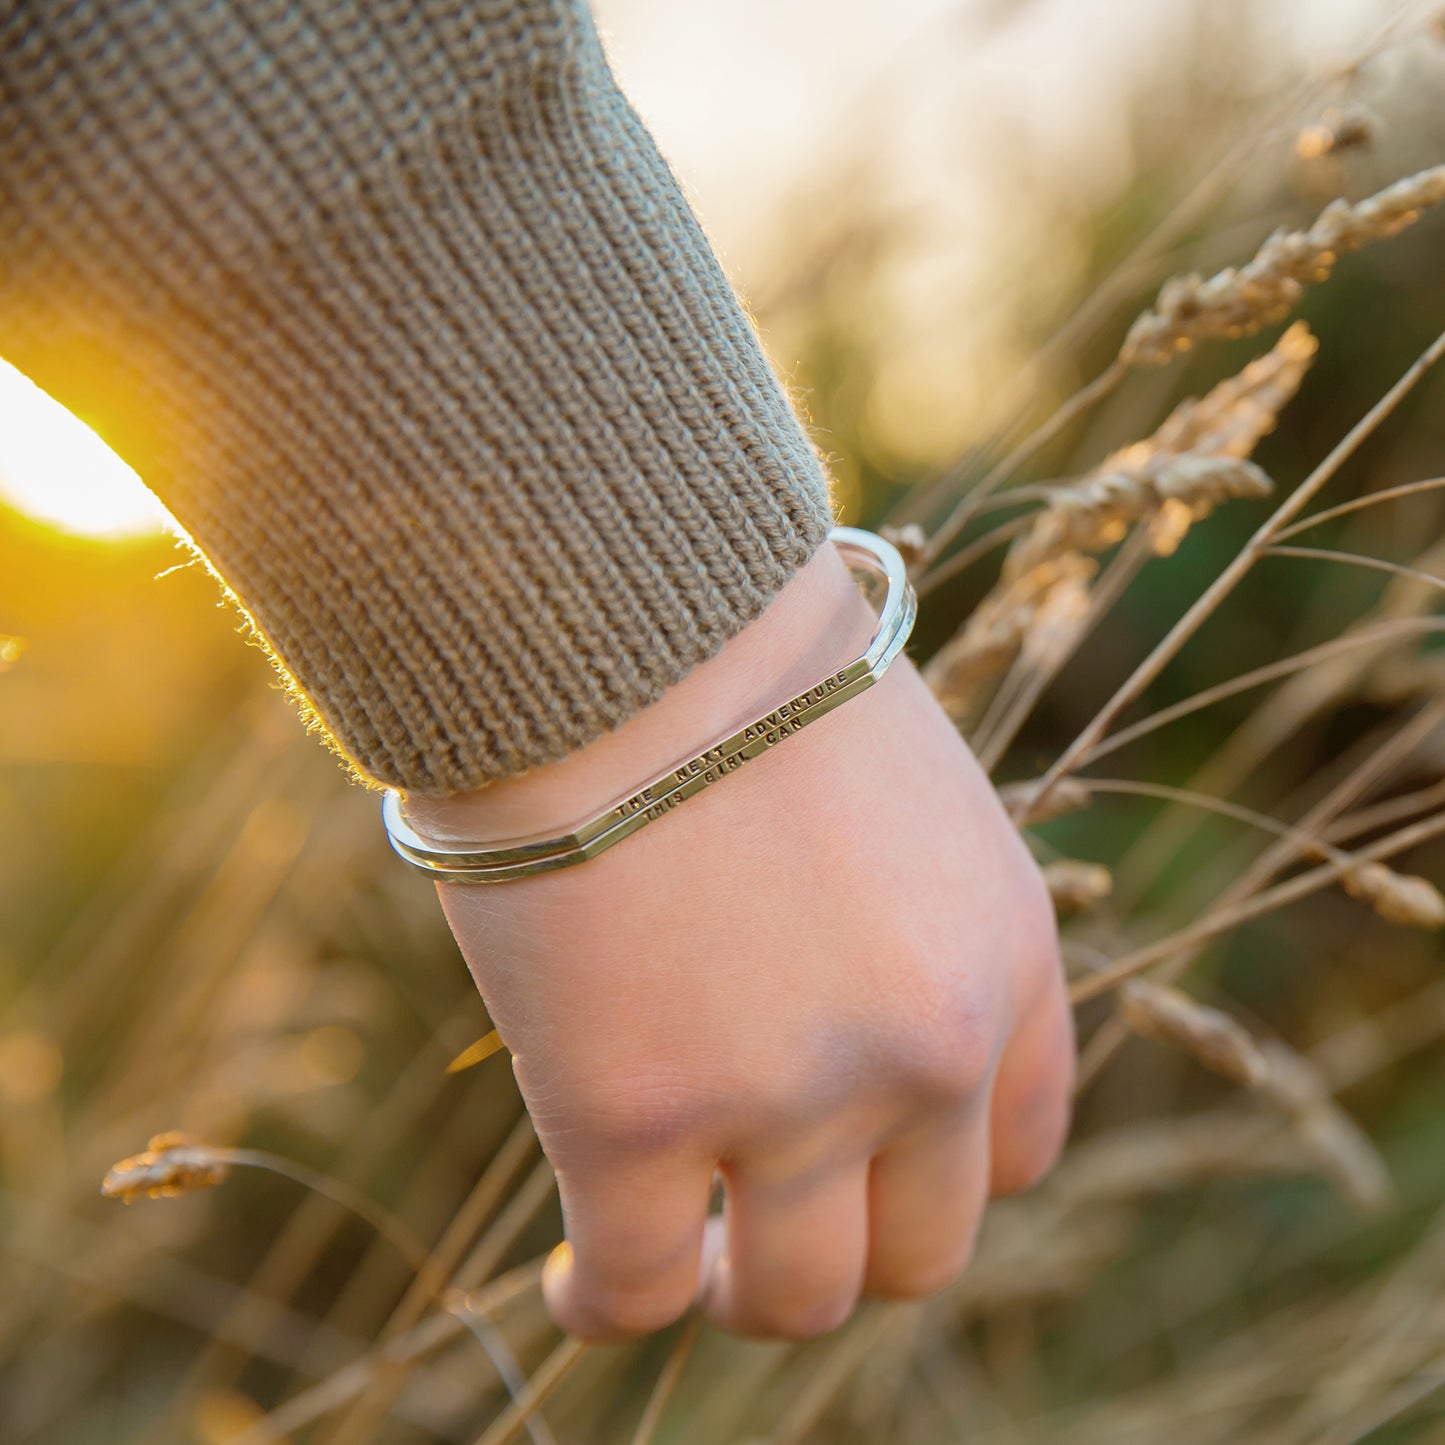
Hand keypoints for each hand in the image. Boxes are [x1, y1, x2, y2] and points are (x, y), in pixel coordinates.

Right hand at [408, 540, 1073, 1340]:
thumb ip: (903, 911)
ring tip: (677, 1252)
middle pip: (924, 1249)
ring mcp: (790, 1094)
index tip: (862, 1165)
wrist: (619, 603)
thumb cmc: (734, 662)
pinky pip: (635, 1288)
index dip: (934, 1173)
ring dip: (736, 1288)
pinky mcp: (636, 1114)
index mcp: (1006, 948)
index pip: (1019, 1142)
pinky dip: (606, 1305)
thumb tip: (832, 988)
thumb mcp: (892, 786)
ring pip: (794, 1296)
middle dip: (844, 1243)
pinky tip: (573, 1282)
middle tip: (758, 1214)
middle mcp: (929, 1043)